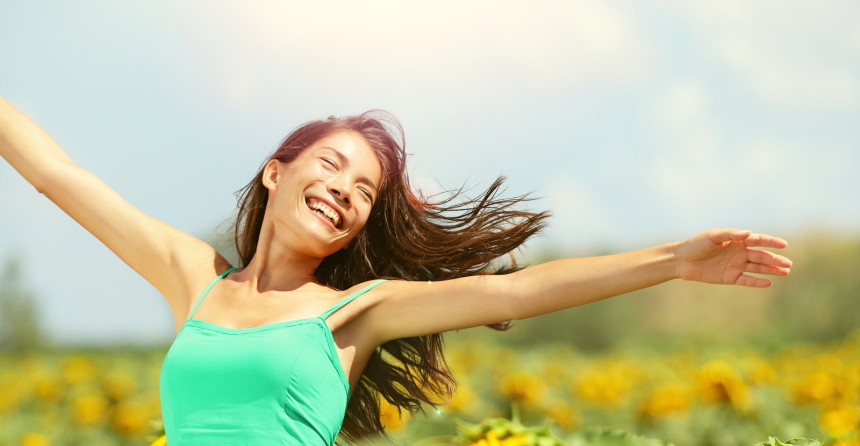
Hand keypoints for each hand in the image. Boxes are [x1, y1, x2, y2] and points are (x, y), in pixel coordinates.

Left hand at [676, 229, 791, 287]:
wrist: (682, 261)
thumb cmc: (696, 245)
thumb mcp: (712, 237)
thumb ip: (730, 234)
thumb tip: (748, 233)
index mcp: (736, 240)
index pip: (758, 240)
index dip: (771, 242)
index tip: (783, 244)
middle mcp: (739, 253)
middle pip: (761, 256)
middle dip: (775, 259)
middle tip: (789, 264)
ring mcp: (735, 265)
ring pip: (757, 268)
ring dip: (771, 270)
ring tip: (785, 272)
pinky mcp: (730, 277)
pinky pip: (746, 280)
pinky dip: (757, 282)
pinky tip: (768, 282)